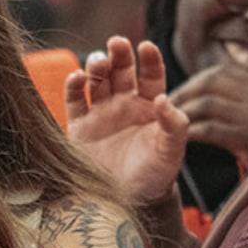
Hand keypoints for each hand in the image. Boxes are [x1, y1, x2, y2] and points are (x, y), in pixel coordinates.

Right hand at [64, 37, 187, 203]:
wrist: (128, 203)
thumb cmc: (155, 176)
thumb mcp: (171, 151)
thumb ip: (174, 125)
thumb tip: (165, 99)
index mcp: (150, 105)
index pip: (150, 74)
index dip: (149, 59)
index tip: (146, 47)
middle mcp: (124, 104)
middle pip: (121, 70)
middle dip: (119, 54)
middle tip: (117, 43)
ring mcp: (101, 114)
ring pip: (96, 80)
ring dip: (96, 66)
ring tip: (98, 63)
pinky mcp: (80, 127)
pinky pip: (74, 101)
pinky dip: (73, 86)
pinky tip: (77, 78)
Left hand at [166, 61, 247, 167]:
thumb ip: (247, 97)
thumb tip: (212, 86)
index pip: (222, 71)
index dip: (196, 80)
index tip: (181, 93)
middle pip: (212, 82)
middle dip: (185, 92)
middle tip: (168, 107)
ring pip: (208, 104)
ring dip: (185, 112)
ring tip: (171, 123)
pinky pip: (211, 130)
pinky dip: (193, 133)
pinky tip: (183, 140)